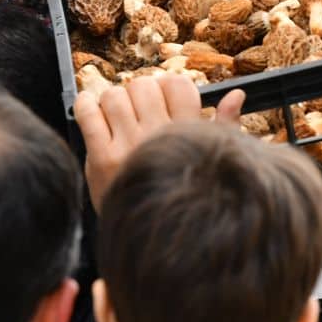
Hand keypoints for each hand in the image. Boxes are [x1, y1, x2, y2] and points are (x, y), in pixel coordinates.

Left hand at [73, 75, 244, 208]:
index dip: (168, 86)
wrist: (154, 237)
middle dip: (140, 92)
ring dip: (114, 101)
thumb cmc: (183, 196)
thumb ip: (223, 126)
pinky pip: (87, 114)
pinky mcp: (100, 159)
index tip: (163, 97)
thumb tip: (236, 95)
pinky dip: (85, 104)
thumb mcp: (209, 161)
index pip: (177, 84)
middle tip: (138, 109)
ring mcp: (126, 147)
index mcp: (186, 134)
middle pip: (143, 86)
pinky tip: (90, 107)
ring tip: (118, 116)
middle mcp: (157, 137)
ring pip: (114, 96)